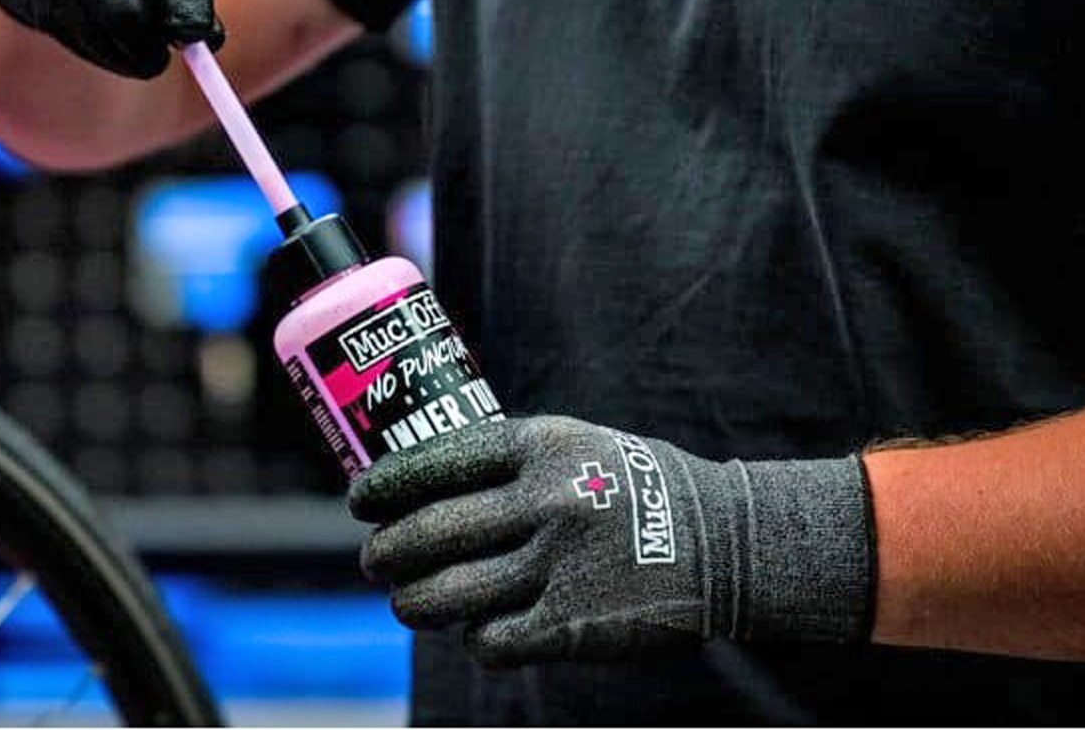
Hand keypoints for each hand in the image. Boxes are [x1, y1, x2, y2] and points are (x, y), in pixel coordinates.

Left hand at [349, 416, 874, 667]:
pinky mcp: (572, 623)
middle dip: (386, 551)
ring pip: (448, 592)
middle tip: (372, 560)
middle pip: (431, 530)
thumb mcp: (579, 446)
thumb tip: (420, 483)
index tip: (358, 501)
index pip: (439, 459)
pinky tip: (478, 630)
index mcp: (544, 446)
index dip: (387, 484)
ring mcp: (560, 564)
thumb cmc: (635, 489)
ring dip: (412, 603)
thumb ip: (512, 461)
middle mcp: (547, 500)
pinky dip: (475, 637)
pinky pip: (491, 638)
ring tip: (406, 603)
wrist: (727, 542)